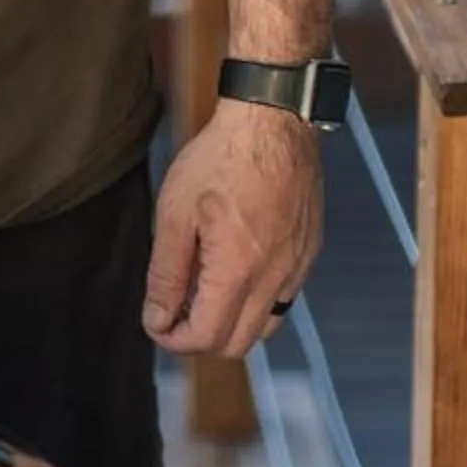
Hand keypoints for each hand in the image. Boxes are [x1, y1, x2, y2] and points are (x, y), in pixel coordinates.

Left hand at [142, 100, 323, 357]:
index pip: (207, 337)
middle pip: (238, 344)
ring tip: (203, 292)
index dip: (175, 340)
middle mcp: (275, 279)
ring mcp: (297, 267)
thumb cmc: (221, 160)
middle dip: (202, 339)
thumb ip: (166, 273)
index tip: (157, 324)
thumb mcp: (176, 213)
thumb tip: (157, 318)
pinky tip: (235, 271)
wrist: (273, 122)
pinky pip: (285, 298)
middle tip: (175, 312)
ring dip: (232, 323)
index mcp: (238, 271)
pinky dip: (256, 301)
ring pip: (266, 326)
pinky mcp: (309, 252)